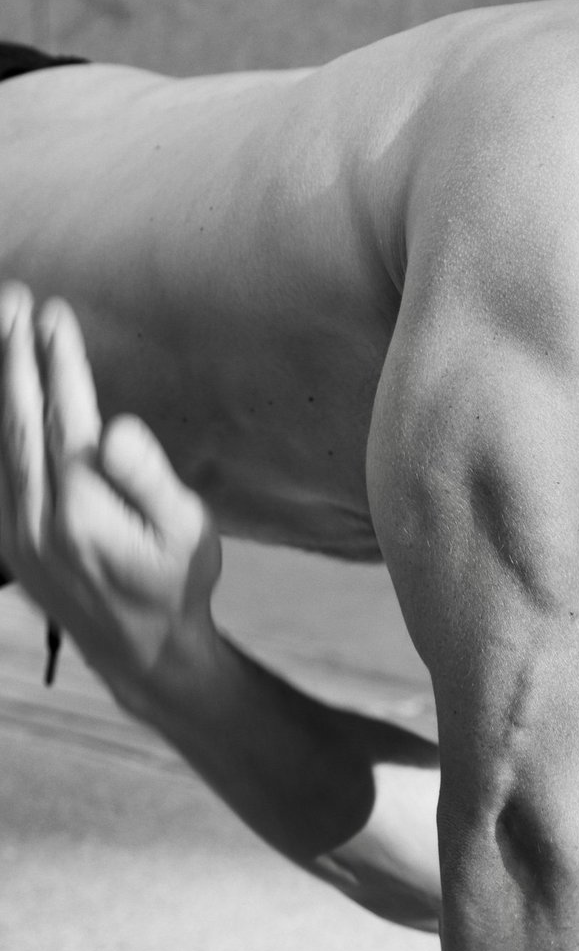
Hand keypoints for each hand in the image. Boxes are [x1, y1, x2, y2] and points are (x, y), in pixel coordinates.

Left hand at [0, 283, 221, 713]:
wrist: (145, 654)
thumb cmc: (178, 581)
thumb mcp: (187, 530)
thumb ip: (148, 478)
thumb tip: (116, 428)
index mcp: (81, 511)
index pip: (63, 416)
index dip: (58, 360)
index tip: (53, 310)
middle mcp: (36, 521)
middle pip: (15, 419)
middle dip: (11, 354)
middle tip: (11, 297)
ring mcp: (15, 534)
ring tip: (0, 329)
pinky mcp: (9, 542)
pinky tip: (1, 397)